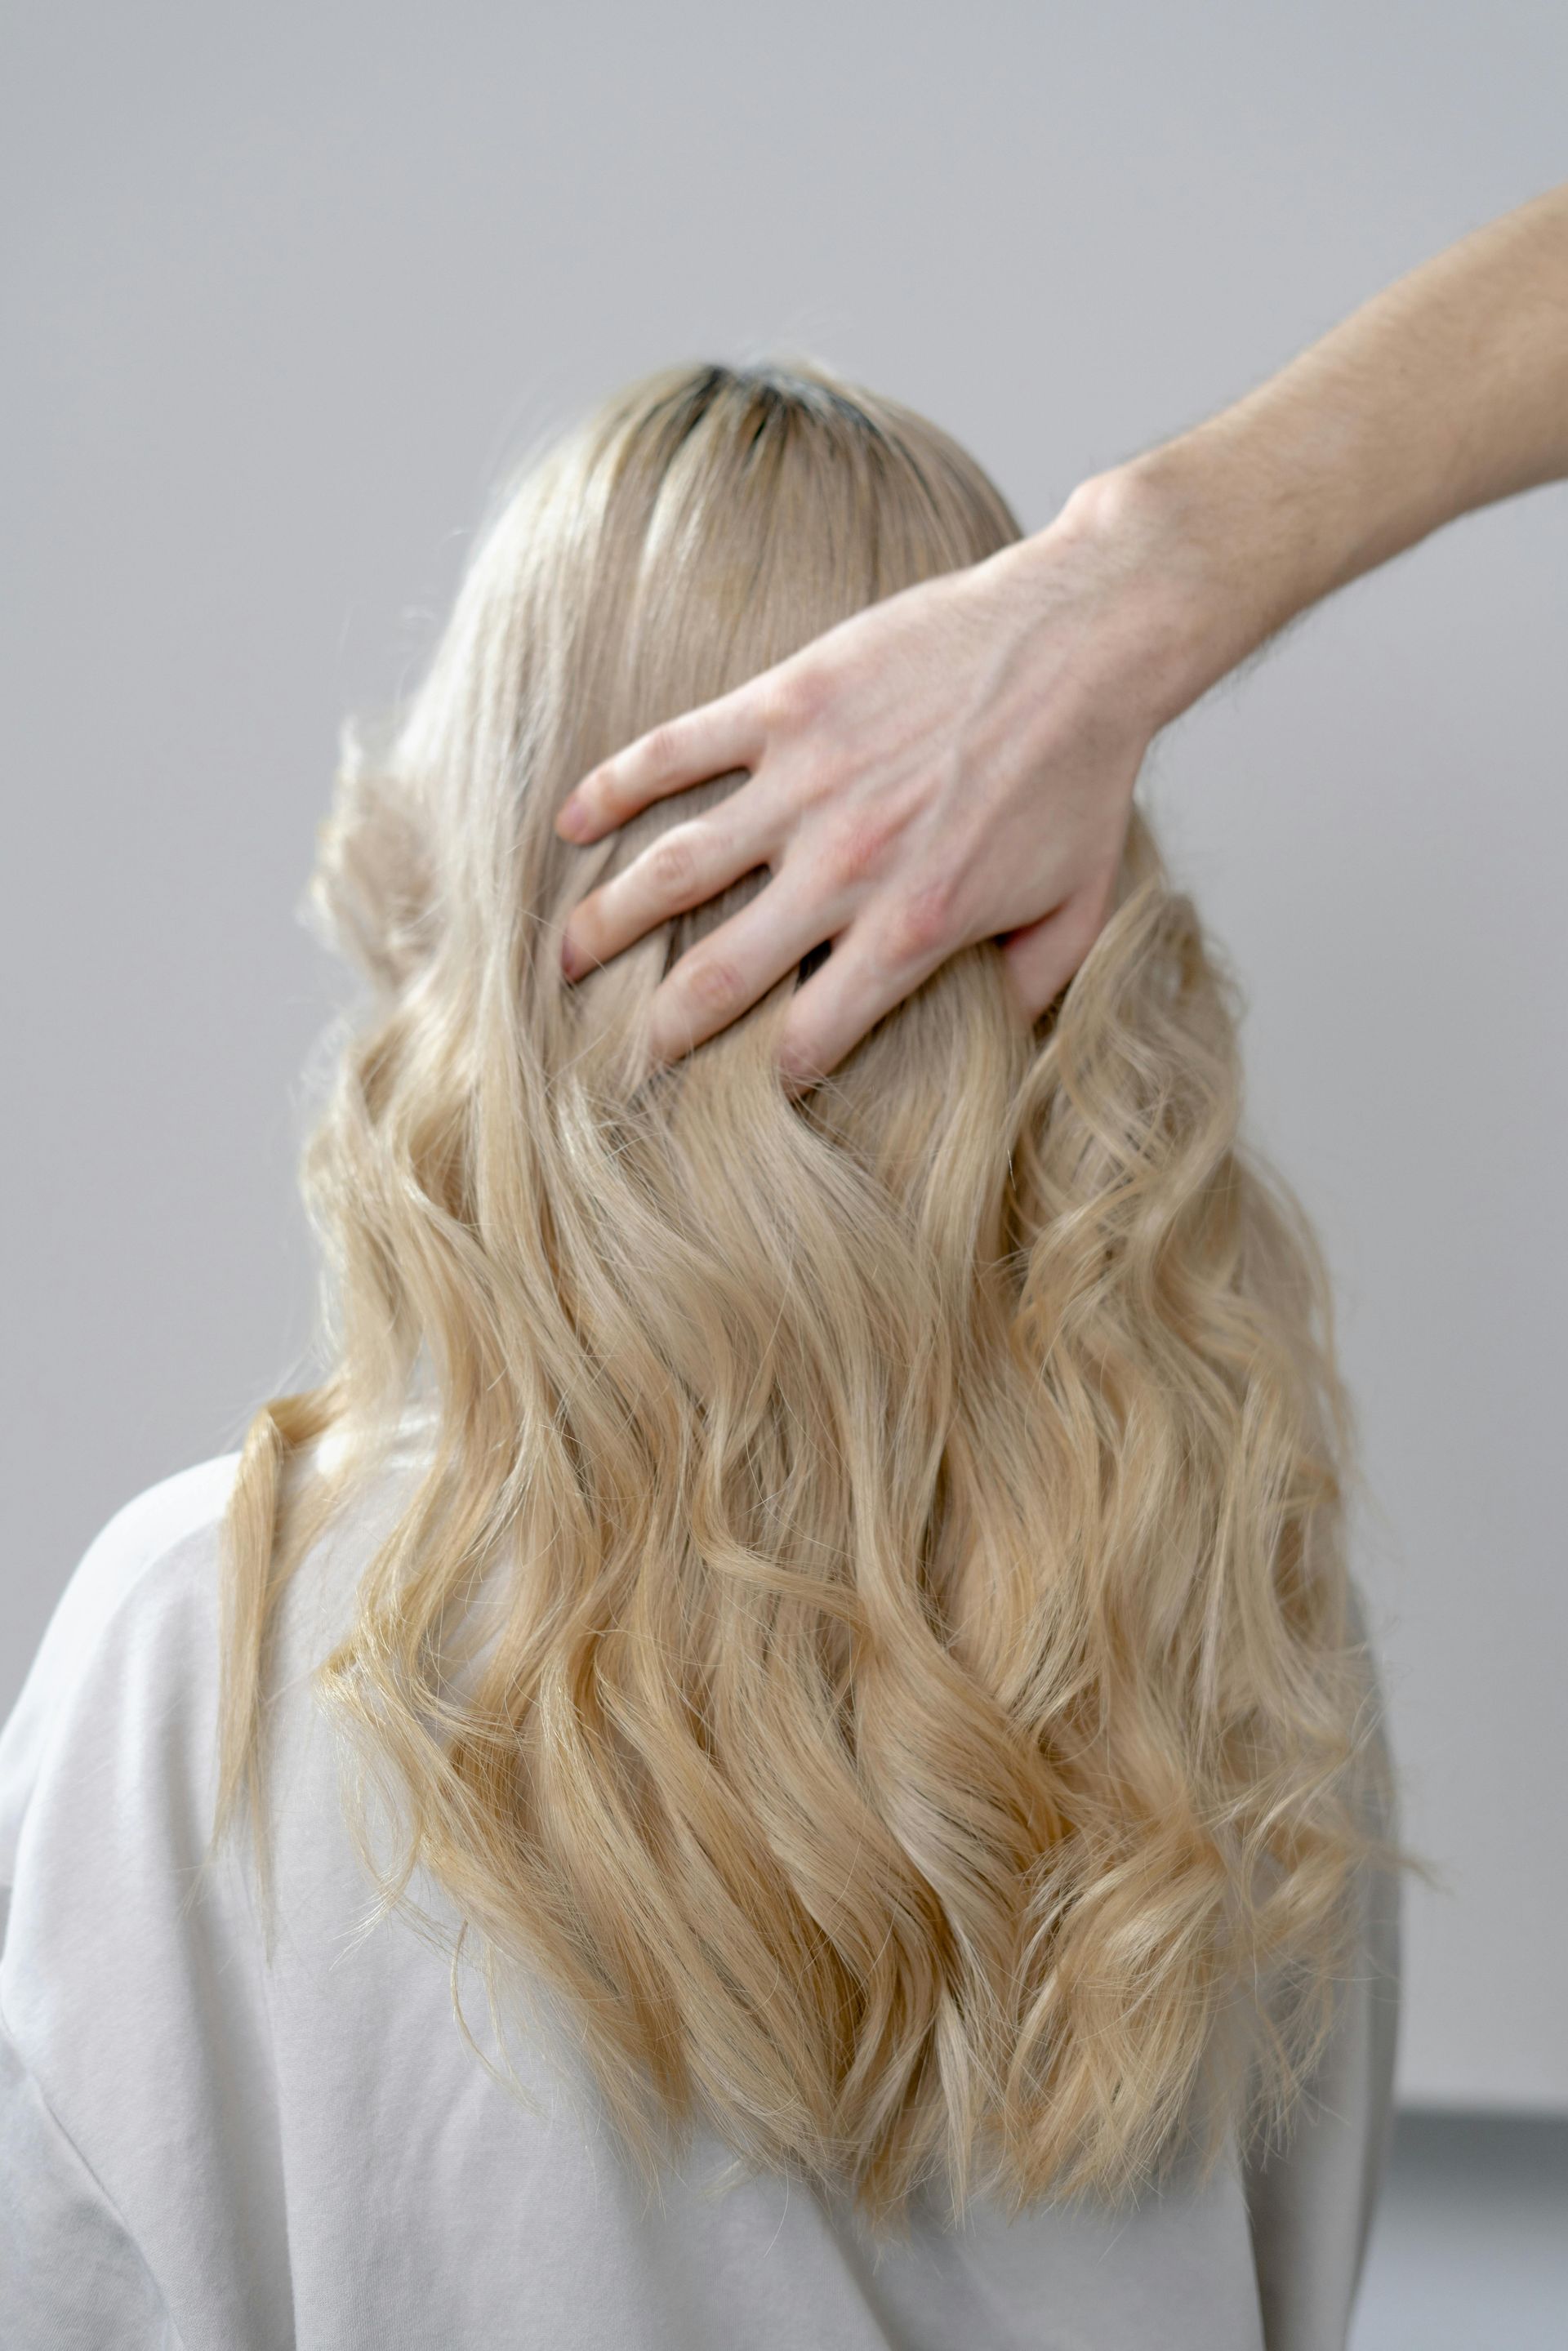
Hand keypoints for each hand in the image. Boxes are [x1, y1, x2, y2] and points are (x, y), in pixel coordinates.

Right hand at [555, 469, 1199, 1093]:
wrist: (1085, 637)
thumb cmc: (1084, 777)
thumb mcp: (1078, 909)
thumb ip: (1029, 989)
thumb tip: (997, 1047)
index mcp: (912, 929)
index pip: (810, 1037)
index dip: (770, 1075)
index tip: (741, 1090)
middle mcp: (844, 867)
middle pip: (716, 976)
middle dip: (655, 1031)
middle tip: (615, 1063)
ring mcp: (805, 781)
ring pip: (672, 871)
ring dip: (604, 923)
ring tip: (563, 961)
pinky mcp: (786, 702)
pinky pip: (675, 751)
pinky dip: (614, 789)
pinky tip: (570, 825)